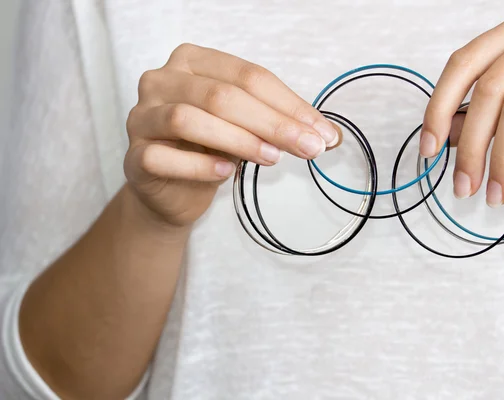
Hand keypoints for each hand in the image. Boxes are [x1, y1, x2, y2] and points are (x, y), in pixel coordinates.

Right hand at [125, 44, 340, 226]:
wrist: (171, 192)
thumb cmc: (209, 150)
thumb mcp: (247, 128)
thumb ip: (278, 124)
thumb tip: (327, 135)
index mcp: (193, 62)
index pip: (248, 76)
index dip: (290, 104)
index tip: (323, 133)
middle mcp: (162, 80)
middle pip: (221, 95)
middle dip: (273, 123)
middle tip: (309, 147)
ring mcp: (142, 117)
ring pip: (189, 119)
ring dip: (240, 140)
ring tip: (273, 158)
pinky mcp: (134, 155)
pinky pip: (163, 157)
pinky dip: (200, 165)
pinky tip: (227, 172)